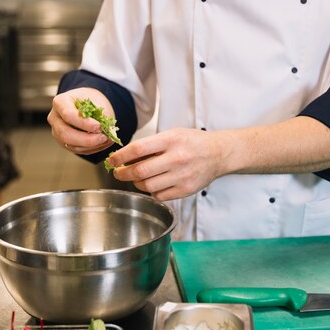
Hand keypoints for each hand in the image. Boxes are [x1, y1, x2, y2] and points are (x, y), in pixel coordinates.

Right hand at [47, 88, 112, 154]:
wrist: (88, 105)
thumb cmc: (91, 100)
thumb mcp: (96, 100)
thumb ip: (100, 114)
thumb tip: (107, 130)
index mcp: (60, 102)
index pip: (68, 115)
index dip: (84, 123)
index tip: (99, 126)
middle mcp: (55, 119)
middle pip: (66, 134)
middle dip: (87, 139)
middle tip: (103, 137)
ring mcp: (58, 133)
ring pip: (72, 145)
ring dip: (92, 146)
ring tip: (107, 140)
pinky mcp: (65, 143)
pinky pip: (78, 150)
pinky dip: (93, 149)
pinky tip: (103, 143)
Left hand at [109, 128, 225, 200]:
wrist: (218, 153)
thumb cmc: (192, 142)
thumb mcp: (172, 134)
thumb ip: (151, 145)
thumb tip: (125, 157)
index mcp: (171, 140)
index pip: (137, 149)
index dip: (120, 157)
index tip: (112, 160)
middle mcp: (176, 158)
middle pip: (140, 171)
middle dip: (123, 174)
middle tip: (118, 173)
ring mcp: (182, 175)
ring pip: (147, 186)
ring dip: (136, 183)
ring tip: (137, 178)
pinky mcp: (186, 189)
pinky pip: (159, 195)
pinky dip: (152, 191)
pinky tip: (154, 184)